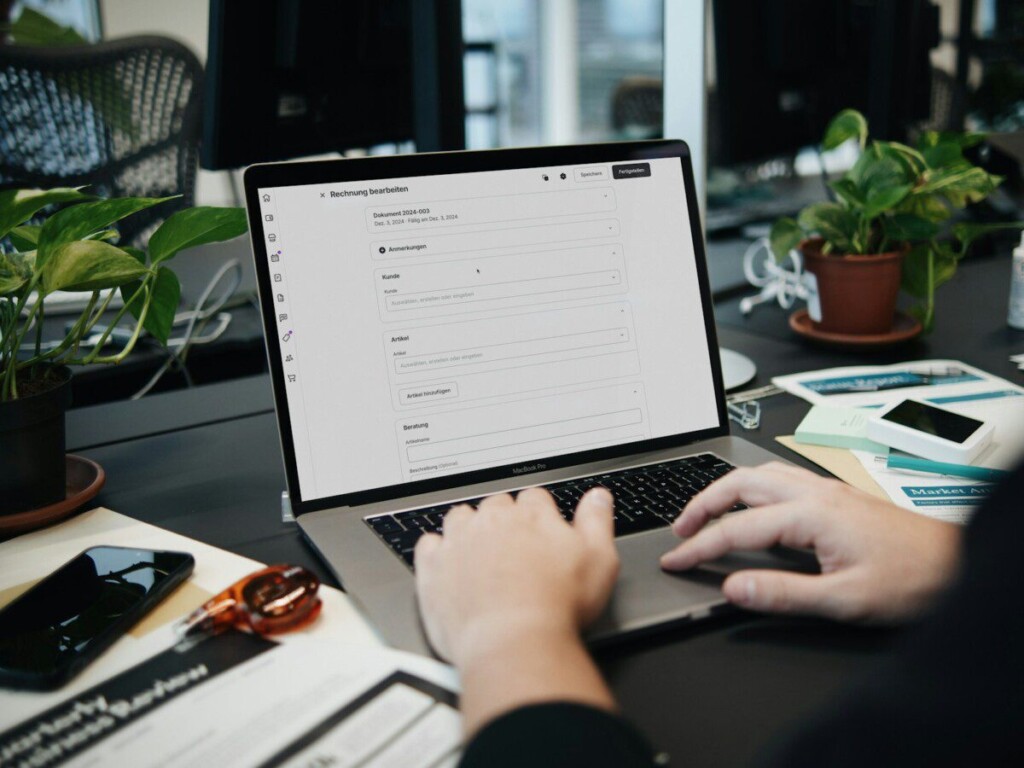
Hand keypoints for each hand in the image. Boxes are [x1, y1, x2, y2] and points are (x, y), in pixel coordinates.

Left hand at [415, 487, 618, 665]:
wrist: (514, 642)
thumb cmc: (557, 606)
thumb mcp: (599, 561)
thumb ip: (597, 521)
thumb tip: (598, 497)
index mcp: (531, 516)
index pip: (534, 498)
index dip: (539, 514)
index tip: (541, 530)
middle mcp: (492, 521)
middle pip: (496, 504)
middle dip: (505, 520)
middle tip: (515, 547)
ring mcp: (459, 542)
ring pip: (461, 517)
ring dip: (470, 528)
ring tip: (481, 552)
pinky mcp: (434, 567)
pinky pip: (428, 544)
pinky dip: (438, 550)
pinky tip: (449, 563)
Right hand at [660, 462, 961, 623]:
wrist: (957, 562)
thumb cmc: (911, 579)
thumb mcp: (842, 599)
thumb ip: (782, 594)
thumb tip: (733, 588)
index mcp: (810, 515)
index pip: (737, 528)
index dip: (699, 546)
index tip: (675, 560)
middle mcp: (814, 493)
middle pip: (739, 483)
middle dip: (701, 504)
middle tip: (680, 531)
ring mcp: (826, 489)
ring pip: (759, 474)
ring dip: (725, 490)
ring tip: (706, 514)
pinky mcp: (836, 494)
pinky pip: (780, 477)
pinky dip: (752, 487)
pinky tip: (754, 503)